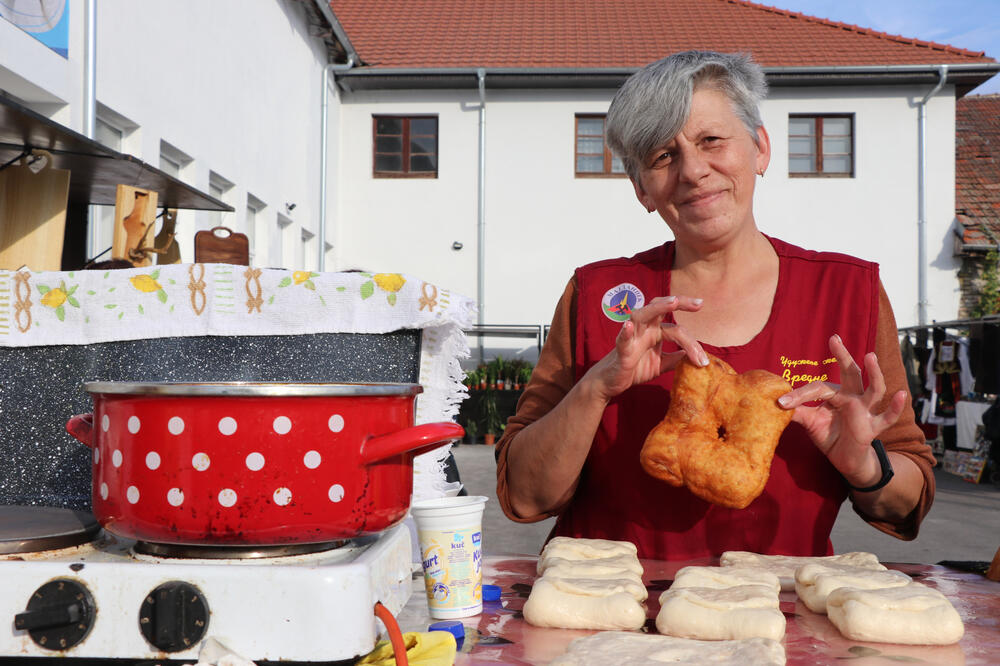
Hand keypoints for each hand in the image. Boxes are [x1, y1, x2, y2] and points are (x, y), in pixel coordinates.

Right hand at [585, 295, 706, 402]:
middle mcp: (644, 329)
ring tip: (672, 302)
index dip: (692, 340)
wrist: (612, 382)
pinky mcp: (621, 350)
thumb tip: (693, 356)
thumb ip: (675, 358)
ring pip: (642, 315)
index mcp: (655, 331)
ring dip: (657, 307)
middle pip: (661, 308)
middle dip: (679, 302)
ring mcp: (632, 337)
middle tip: (699, 304)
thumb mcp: (660, 364)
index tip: (705, 357)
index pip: (677, 328)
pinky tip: (629, 326)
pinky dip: (625, 332)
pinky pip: (622, 339)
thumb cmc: (635, 369)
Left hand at [778, 334, 906, 487]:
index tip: (782, 402)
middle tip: (834, 339)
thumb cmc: (829, 434)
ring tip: (870, 356)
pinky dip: (895, 407)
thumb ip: (797, 412)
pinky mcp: (873, 427)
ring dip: (874, 373)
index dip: (799, 395)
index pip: (818, 388)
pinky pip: (887, 417)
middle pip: (851, 373)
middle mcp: (852, 397)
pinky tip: (901, 394)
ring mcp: (865, 411)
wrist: (844, 459)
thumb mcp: (810, 422)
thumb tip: (776, 402)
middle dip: (843, 355)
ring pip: (874, 389)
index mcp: (836, 394)